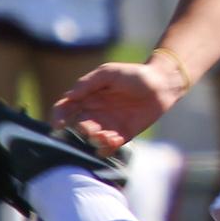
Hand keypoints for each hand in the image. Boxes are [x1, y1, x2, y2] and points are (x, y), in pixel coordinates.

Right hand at [51, 60, 178, 152]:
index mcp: (88, 97)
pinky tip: (114, 140)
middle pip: (78, 126)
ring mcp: (108, 125)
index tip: (59, 123)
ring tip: (106, 135)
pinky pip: (109, 147)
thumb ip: (88, 83)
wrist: (161, 84)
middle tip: (92, 128)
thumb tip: (69, 96)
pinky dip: (108, 147)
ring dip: (95, 140)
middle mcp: (95, 113)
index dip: (58, 117)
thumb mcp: (108, 73)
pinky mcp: (123, 135)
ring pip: (92, 139)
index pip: (66, 109)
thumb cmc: (133, 75)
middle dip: (82, 130)